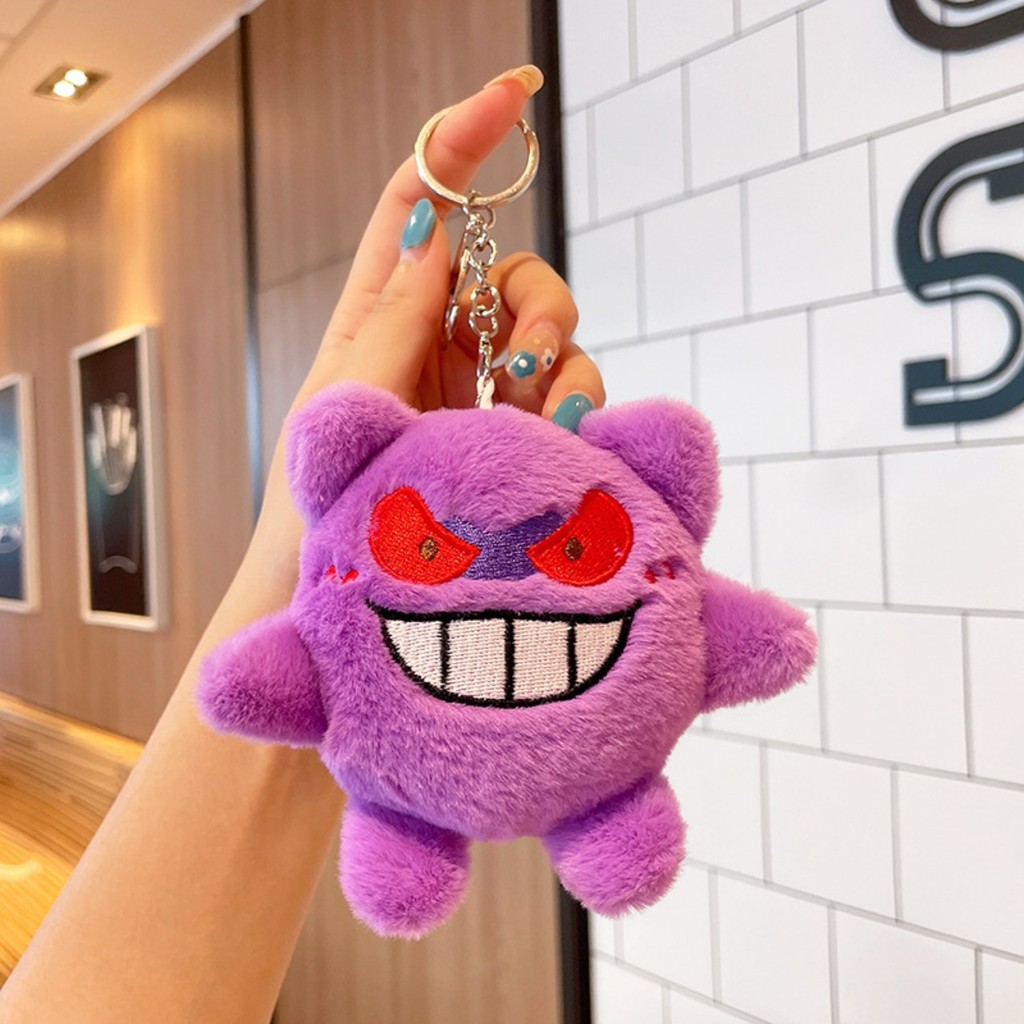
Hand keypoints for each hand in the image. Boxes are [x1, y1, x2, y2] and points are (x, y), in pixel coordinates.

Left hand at [246, 65, 603, 592]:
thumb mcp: (349, 399)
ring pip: (549, 335)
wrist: (342, 592)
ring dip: (560, 361)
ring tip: (544, 416)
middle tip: (529, 357)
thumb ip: (395, 314)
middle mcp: (435, 342)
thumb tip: (432, 221)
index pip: (420, 205)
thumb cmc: (321, 501)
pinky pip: (566, 393)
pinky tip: (562, 436)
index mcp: (380, 315)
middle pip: (507, 273)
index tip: (511, 92)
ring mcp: (477, 390)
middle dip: (536, 302)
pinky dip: (577, 404)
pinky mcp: (513, 434)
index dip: (460, 142)